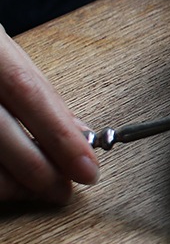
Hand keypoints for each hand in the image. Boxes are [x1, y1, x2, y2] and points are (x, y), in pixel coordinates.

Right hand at [0, 27, 99, 202]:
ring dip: (13, 184)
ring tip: (38, 188)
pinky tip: (8, 180)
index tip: (87, 168)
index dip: (60, 136)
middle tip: (64, 190)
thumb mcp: (5, 52)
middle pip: (2, 136)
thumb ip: (39, 90)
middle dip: (39, 171)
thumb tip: (77, 131)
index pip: (29, 94)